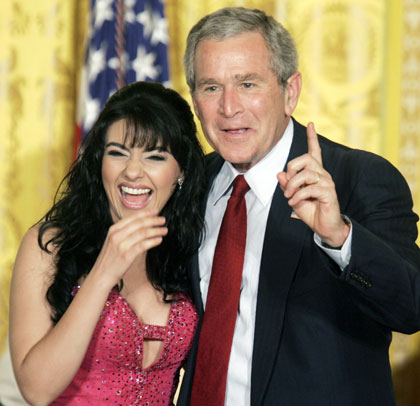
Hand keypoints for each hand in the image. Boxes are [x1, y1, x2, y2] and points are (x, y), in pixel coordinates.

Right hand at [91, 209, 166, 286]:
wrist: (101, 275)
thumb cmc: (110, 258)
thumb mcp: (113, 241)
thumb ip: (124, 232)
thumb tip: (142, 225)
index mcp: (113, 229)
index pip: (132, 217)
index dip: (146, 213)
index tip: (155, 211)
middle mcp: (117, 235)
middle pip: (139, 223)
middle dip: (153, 220)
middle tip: (163, 220)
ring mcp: (121, 245)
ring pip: (143, 233)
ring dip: (156, 231)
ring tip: (164, 230)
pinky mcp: (127, 255)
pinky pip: (143, 245)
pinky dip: (153, 241)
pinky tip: (159, 240)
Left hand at [277, 122, 349, 246]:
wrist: (324, 227)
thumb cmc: (310, 210)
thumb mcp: (294, 197)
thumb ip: (287, 185)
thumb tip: (280, 174)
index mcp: (315, 173)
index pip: (315, 151)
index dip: (312, 137)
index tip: (311, 123)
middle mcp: (322, 174)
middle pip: (306, 159)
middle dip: (291, 169)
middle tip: (287, 185)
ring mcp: (327, 182)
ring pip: (306, 173)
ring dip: (292, 186)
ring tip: (288, 197)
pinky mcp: (329, 193)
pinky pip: (309, 188)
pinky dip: (297, 196)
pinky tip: (294, 203)